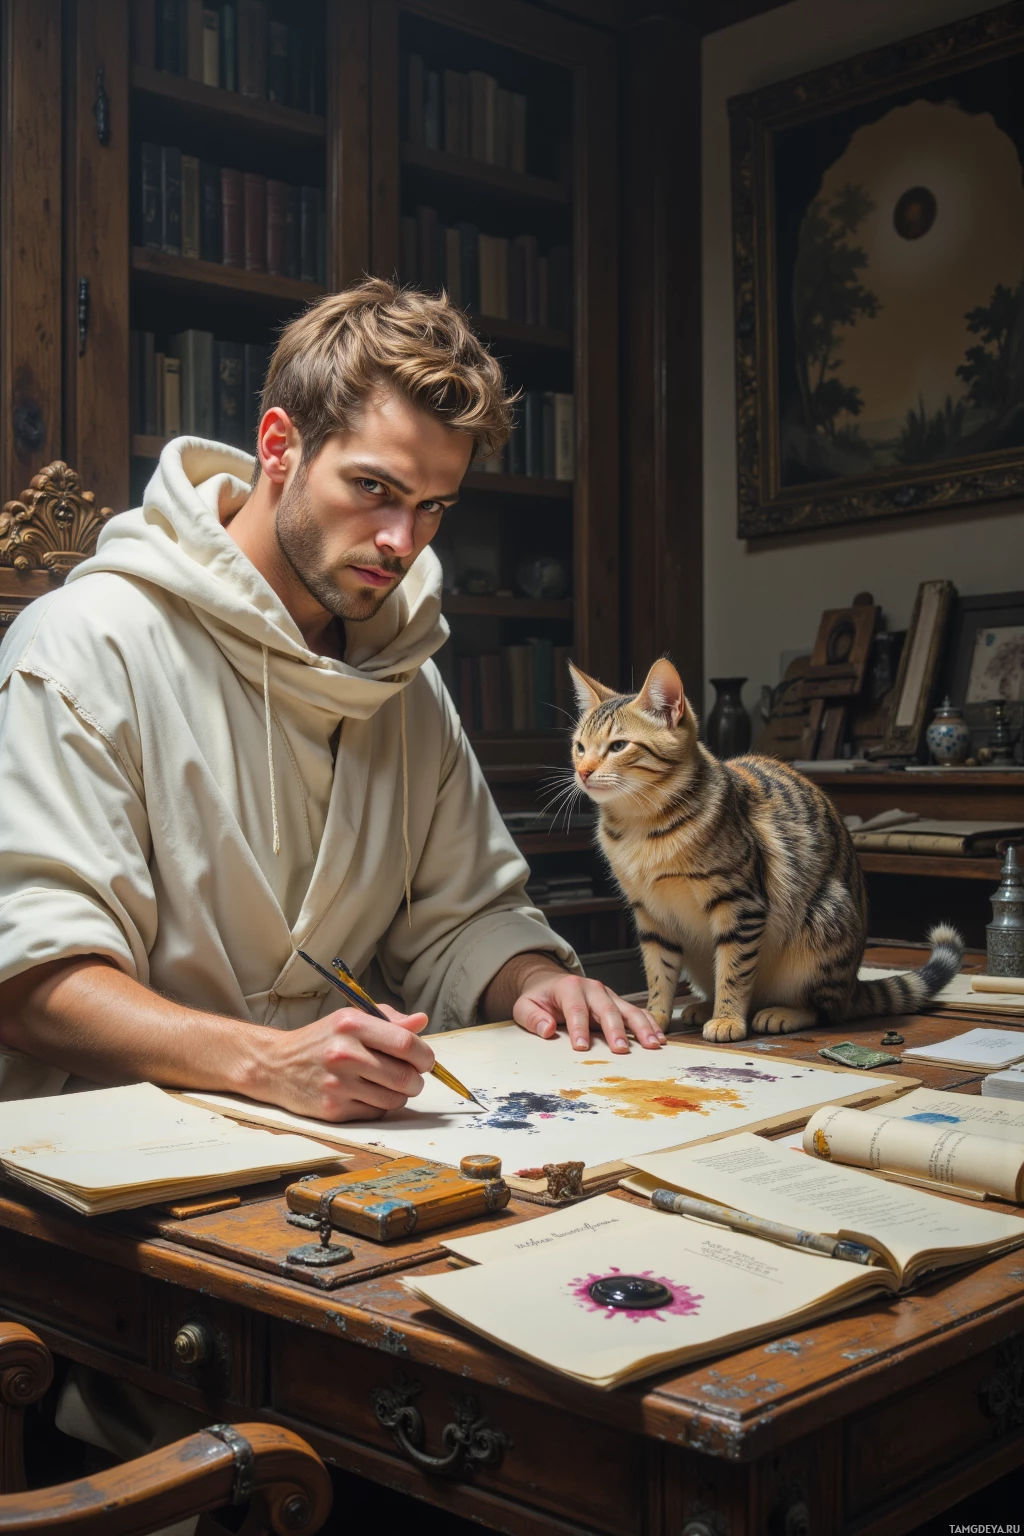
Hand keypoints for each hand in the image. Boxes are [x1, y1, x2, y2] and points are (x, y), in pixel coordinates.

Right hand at [255, 1005, 434, 1121]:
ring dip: (401, 1095)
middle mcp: (344, 1053)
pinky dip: (380, 1107)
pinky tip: (368, 1094)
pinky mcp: (333, 1110)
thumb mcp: (351, 1019)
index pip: (406, 1043)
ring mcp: (338, 1084)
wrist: (277, 1065)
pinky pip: (376, 1113)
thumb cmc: (321, 1040)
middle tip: (413, 1076)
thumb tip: (422, 1022)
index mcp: (351, 1024)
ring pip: (394, 1099)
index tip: (425, 1060)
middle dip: (417, 1079)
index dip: (424, 1055)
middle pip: (404, 1075)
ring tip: (390, 1084)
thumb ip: (389, 1020)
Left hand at [510, 961, 664, 1053]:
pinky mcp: (618, 1003)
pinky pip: (637, 1012)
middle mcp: (592, 988)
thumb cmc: (539, 999)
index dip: (578, 1027)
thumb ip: (532, 1018)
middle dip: (614, 1029)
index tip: (580, 1047)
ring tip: (652, 1045)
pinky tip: (659, 1038)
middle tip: (621, 1050)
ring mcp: (608, 995)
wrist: (550, 983)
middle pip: (606, 1008)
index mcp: (569, 987)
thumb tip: (547, 1029)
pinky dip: (649, 1024)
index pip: (575, 1008)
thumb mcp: (525, 1006)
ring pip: (628, 1009)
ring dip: (641, 1027)